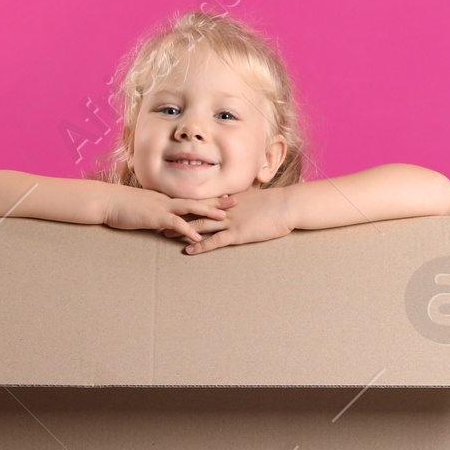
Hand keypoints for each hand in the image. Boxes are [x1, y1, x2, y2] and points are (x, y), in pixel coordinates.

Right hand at [105, 186, 231, 241]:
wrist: (106, 201)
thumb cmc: (121, 205)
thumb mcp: (142, 208)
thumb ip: (155, 213)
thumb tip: (163, 221)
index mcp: (166, 198)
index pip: (192, 196)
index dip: (209, 197)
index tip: (225, 196)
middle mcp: (167, 200)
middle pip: (197, 199)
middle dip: (217, 200)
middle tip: (236, 200)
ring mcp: (162, 207)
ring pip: (190, 208)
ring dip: (208, 212)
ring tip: (224, 217)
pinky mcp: (154, 216)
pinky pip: (174, 223)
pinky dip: (187, 229)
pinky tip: (198, 237)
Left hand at [170, 185, 292, 254]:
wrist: (288, 205)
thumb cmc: (275, 203)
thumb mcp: (254, 199)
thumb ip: (240, 202)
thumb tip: (231, 202)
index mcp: (229, 200)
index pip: (203, 200)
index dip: (186, 203)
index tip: (172, 205)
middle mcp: (226, 208)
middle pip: (196, 210)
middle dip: (178, 215)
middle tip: (161, 218)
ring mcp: (231, 221)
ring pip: (201, 224)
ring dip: (183, 229)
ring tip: (166, 234)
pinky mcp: (238, 233)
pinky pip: (215, 240)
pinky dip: (201, 244)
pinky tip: (189, 250)